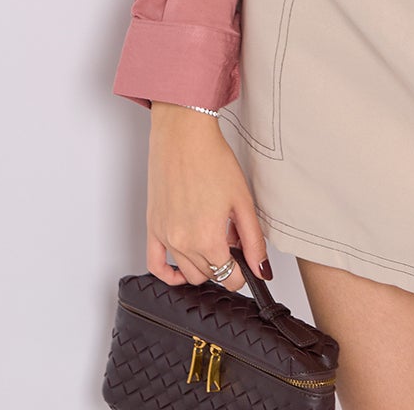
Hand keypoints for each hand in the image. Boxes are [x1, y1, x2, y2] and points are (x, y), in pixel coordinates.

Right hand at [145, 104, 270, 292]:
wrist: (184, 136)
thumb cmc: (212, 159)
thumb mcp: (243, 200)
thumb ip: (253, 239)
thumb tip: (261, 268)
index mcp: (207, 237)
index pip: (229, 277)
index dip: (242, 273)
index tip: (246, 265)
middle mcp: (183, 242)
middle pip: (209, 275)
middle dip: (225, 266)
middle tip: (233, 244)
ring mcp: (165, 236)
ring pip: (187, 274)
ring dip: (203, 267)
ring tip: (213, 242)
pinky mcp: (153, 227)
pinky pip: (155, 265)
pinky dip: (169, 274)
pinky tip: (182, 268)